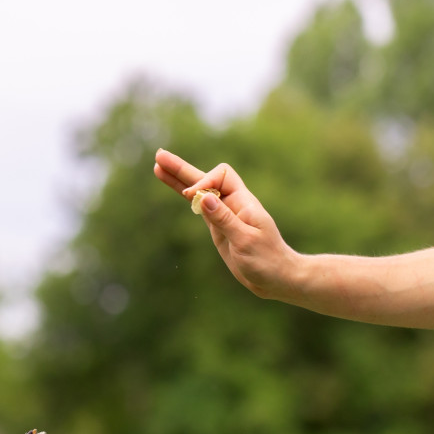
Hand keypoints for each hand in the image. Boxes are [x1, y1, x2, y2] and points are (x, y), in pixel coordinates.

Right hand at [153, 149, 299, 301]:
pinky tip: (175, 188)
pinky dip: (187, 198)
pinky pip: (200, 208)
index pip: (221, 176)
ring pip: (200, 192)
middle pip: (206, 178)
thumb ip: (224, 219)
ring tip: (157, 167)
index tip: (194, 199)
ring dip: (180, 180)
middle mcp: (233, 204)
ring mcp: (225, 215)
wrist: (276, 278)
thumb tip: (204, 197)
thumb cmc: (267, 260)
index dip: (205, 182)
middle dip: (183, 169)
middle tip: (159, 156)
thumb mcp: (245, 241)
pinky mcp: (219, 227)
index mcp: (243, 202)